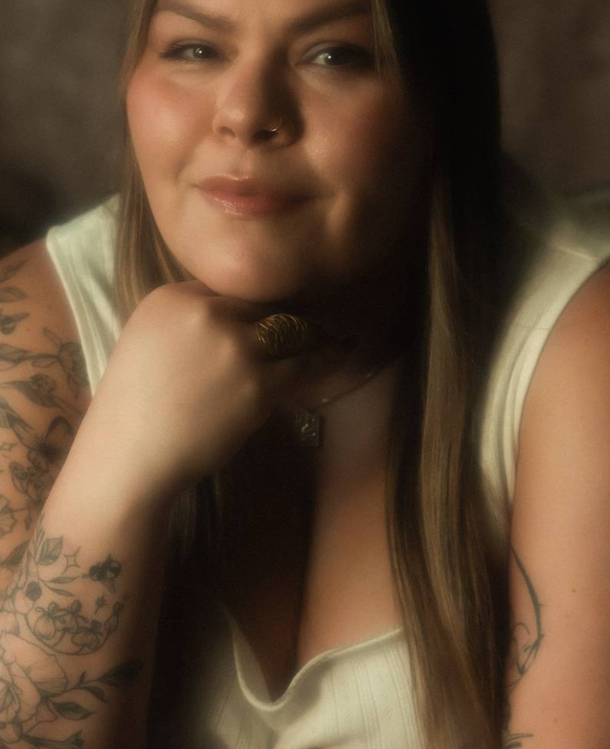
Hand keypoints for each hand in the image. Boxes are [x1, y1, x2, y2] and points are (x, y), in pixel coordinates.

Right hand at [69, 282, 339, 503]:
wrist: (129, 455)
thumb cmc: (135, 409)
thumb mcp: (148, 341)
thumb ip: (189, 322)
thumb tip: (238, 320)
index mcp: (173, 297)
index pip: (232, 292)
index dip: (257, 309)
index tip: (278, 316)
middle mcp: (207, 313)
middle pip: (265, 307)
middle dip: (290, 321)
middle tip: (317, 328)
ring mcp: (235, 347)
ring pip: (292, 333)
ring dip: (318, 340)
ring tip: (340, 341)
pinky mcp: (258, 384)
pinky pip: (303, 367)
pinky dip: (323, 364)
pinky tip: (339, 358)